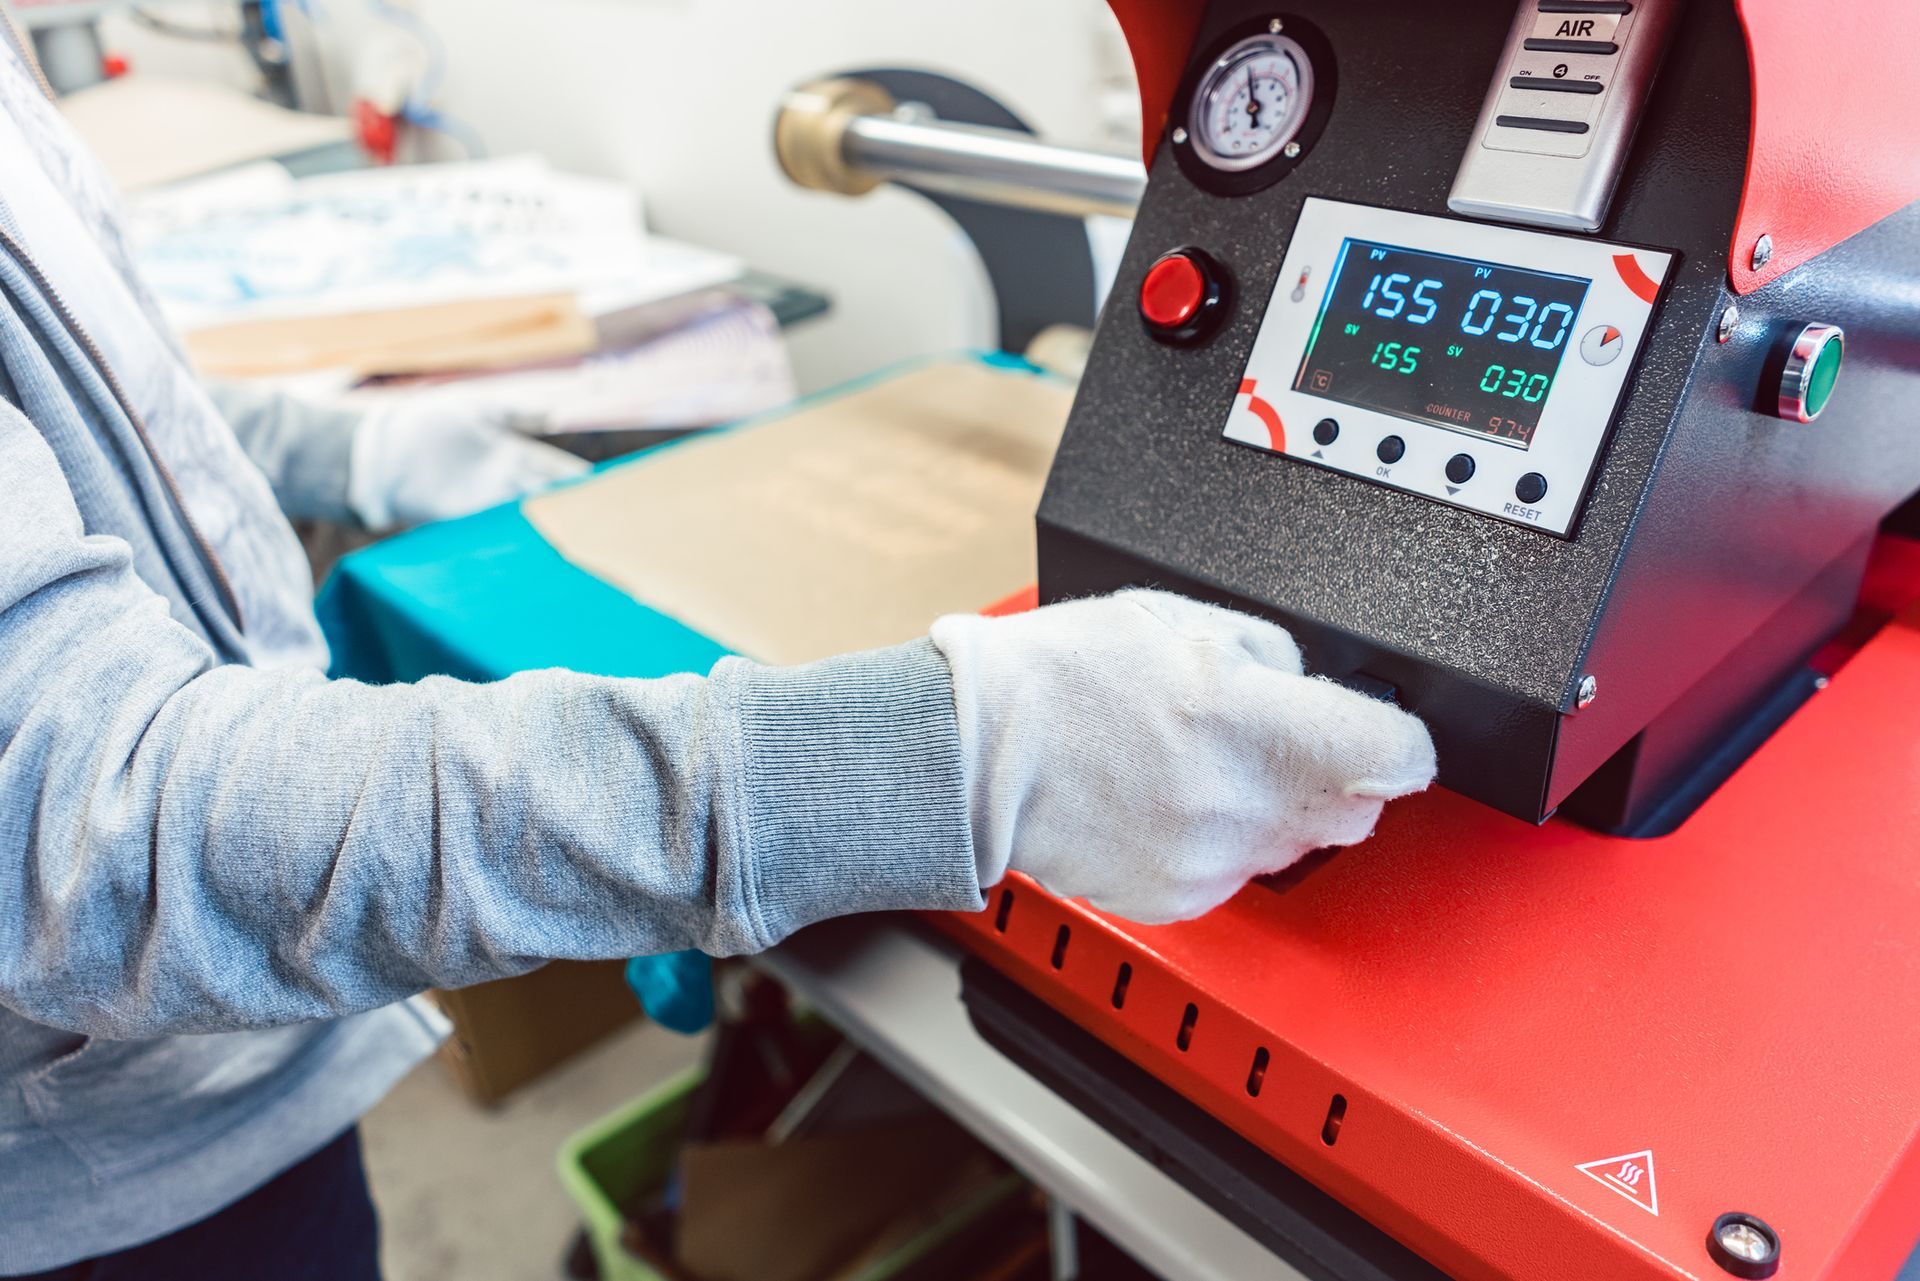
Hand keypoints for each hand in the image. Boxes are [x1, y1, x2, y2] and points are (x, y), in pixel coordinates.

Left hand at [348, 390, 587, 530]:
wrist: (382, 448)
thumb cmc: (428, 420)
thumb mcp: (476, 408)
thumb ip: (515, 413)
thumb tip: (554, 416)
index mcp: (510, 453)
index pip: (554, 469)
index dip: (579, 479)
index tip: (606, 489)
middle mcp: (503, 482)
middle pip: (547, 498)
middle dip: (573, 510)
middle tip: (604, 524)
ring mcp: (485, 504)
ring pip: (527, 518)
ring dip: (550, 530)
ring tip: (579, 543)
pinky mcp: (464, 522)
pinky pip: (496, 532)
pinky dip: (517, 541)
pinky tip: (537, 549)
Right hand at [931, 590, 1435, 923]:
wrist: (978, 753)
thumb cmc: (1065, 677)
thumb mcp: (1182, 617)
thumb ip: (1268, 654)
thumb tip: (1308, 688)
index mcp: (1253, 717)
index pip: (1397, 753)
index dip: (1399, 738)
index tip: (1386, 734)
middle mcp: (1242, 800)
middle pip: (1360, 811)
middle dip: (1338, 778)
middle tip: (1285, 746)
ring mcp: (1211, 858)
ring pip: (1297, 847)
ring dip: (1275, 812)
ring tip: (1204, 769)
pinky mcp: (1179, 899)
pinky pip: (1235, 876)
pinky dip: (1217, 846)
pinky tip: (1169, 805)